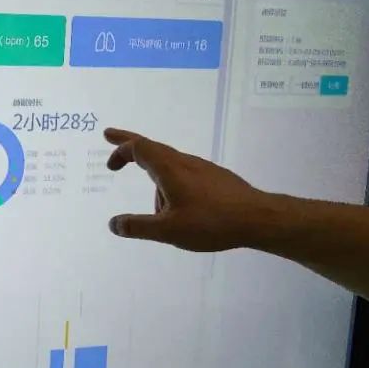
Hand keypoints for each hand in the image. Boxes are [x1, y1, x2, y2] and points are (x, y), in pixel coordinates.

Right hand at [104, 128, 272, 251]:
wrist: (259, 219)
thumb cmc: (210, 222)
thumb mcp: (167, 230)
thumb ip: (138, 227)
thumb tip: (113, 224)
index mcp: (169, 169)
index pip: (138, 148)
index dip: (120, 150)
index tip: (110, 165)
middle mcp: (184, 162)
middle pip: (152, 147)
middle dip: (129, 145)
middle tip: (110, 137)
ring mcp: (202, 168)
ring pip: (170, 166)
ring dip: (155, 181)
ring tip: (161, 217)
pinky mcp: (215, 178)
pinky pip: (185, 176)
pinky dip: (172, 185)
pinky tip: (182, 210)